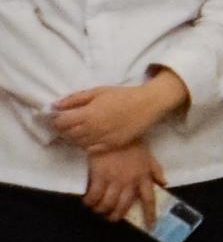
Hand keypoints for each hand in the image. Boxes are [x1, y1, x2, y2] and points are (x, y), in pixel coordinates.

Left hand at [48, 73, 180, 152]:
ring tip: (77, 130)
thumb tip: (55, 105)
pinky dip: (85, 145)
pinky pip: (91, 150)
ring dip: (73, 138)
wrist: (148, 104)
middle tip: (66, 123)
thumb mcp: (97, 91)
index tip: (56, 116)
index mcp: (87, 114)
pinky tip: (89, 137)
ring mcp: (102, 139)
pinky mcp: (112, 145)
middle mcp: (92, 129)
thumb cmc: (122, 95)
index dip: (55, 120)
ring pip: (78, 143)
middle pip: (67, 134)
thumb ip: (75, 99)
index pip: (61, 122)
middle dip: (63, 129)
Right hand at [81, 139, 163, 221]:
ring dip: (102, 210)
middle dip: (116, 215)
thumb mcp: (148, 156)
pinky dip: (90, 201)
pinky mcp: (99, 175)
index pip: (149, 199)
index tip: (151, 226)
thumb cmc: (131, 143)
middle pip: (124, 205)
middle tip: (111, 217)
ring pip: (108, 203)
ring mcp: (114, 179)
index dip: (150, 214)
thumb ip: (155, 170)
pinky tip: (88, 201)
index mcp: (143, 177)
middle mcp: (130, 182)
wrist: (113, 131)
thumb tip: (164, 183)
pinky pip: (94, 195)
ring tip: (99, 210)